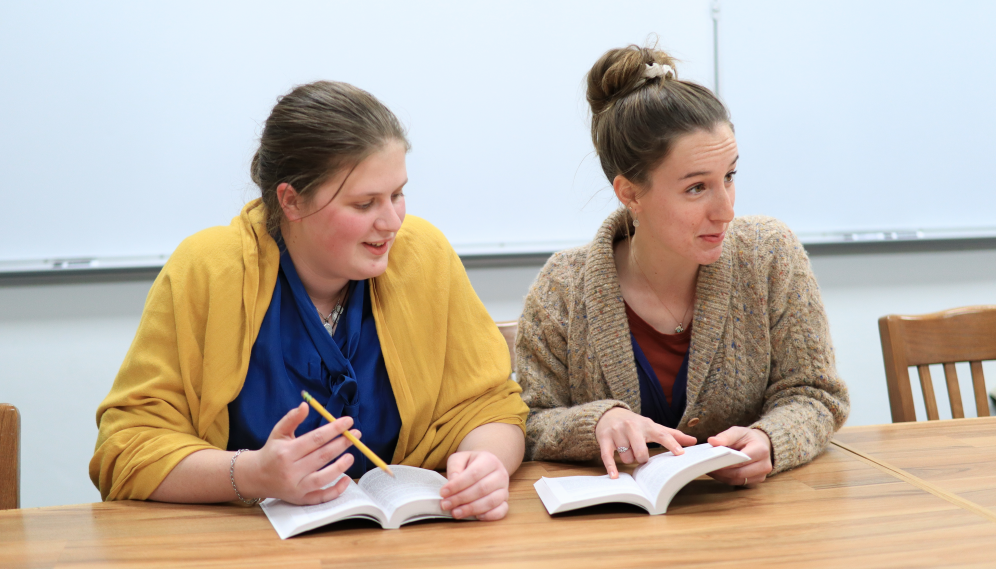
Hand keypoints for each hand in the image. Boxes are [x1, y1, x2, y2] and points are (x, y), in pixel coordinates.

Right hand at [237, 402, 358, 504]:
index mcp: (286, 452)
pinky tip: (346, 480)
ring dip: (340, 467)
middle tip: (356, 434)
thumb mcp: (278, 433)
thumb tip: (305, 405)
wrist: (256, 477)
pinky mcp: (300, 499)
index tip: (348, 421)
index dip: (334, 429)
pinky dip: (335, 491)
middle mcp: (291, 470)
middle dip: (342, 444)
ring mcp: (296, 486)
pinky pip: (321, 498)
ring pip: (323, 478)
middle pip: (322, 456)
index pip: (315, 439)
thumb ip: (291, 419)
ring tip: (351, 456)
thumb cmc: (272, 451)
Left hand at [439, 451, 509, 520]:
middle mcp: (501, 474)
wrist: (486, 467)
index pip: (474, 473)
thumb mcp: (460, 458)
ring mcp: (505, 489)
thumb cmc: (471, 464)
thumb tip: (452, 482)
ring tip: (455, 513)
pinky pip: (502, 511)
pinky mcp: (505, 501)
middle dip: (461, 498)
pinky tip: (475, 517)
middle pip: (482, 488)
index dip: (457, 485)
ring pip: (491, 501)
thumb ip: (455, 467)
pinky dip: (489, 515)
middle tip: (445, 505)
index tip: (443, 492)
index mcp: (489, 460)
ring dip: (471, 509)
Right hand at [595, 407, 696, 478]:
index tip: (681, 454)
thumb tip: (694, 441)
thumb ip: (672, 435)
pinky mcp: (605, 438)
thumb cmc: (635, 424)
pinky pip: (608, 456)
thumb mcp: (653, 426)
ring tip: (626, 450)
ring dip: (628, 459)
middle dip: (641, 459)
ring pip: (627, 457)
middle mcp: (632, 427)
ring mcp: (618, 432)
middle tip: (640, 455)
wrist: (609, 414)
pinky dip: (611, 467)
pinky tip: (614, 476)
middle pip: (641, 452)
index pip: (662, 435)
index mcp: (647, 425)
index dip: (672, 444)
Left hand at [707, 426, 772, 485]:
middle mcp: (765, 465)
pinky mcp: (756, 481)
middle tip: (707, 466)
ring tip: (709, 469)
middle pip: (739, 473)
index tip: (712, 460)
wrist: (760, 444)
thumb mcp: (738, 431)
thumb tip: (712, 441)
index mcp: (761, 450)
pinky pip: (738, 483)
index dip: (726, 462)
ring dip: (722, 476)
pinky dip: (726, 479)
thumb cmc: (747, 437)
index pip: (742, 460)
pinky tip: (716, 473)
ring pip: (738, 480)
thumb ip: (726, 436)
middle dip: (722, 471)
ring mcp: (762, 475)